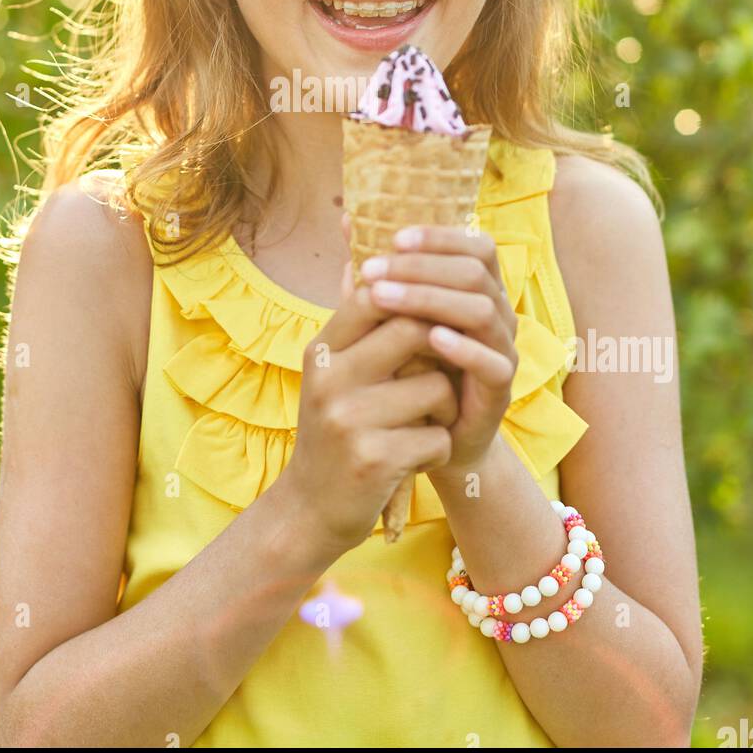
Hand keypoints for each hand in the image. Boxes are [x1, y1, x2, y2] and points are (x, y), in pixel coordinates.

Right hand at [286, 232, 458, 555]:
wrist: (310, 510)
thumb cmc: (335, 430)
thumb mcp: (333, 369)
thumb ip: (353, 313)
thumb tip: (357, 242)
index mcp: (323, 349)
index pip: (379, 293)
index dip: (419, 298)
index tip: (436, 321)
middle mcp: (329, 376)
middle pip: (416, 330)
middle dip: (441, 351)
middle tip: (439, 374)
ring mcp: (348, 418)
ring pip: (436, 386)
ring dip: (442, 409)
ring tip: (420, 426)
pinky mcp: (372, 458)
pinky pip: (438, 436)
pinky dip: (437, 449)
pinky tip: (413, 459)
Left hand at [357, 224, 518, 483]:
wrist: (428, 436)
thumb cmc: (408, 367)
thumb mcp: (386, 316)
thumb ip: (374, 272)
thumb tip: (346, 217)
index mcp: (477, 289)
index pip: (475, 246)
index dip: (439, 237)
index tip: (392, 238)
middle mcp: (497, 312)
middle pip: (473, 272)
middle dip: (420, 266)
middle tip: (372, 271)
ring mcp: (502, 348)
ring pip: (481, 310)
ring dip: (430, 299)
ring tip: (383, 298)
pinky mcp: (500, 388)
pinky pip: (492, 361)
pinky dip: (463, 347)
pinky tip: (431, 338)